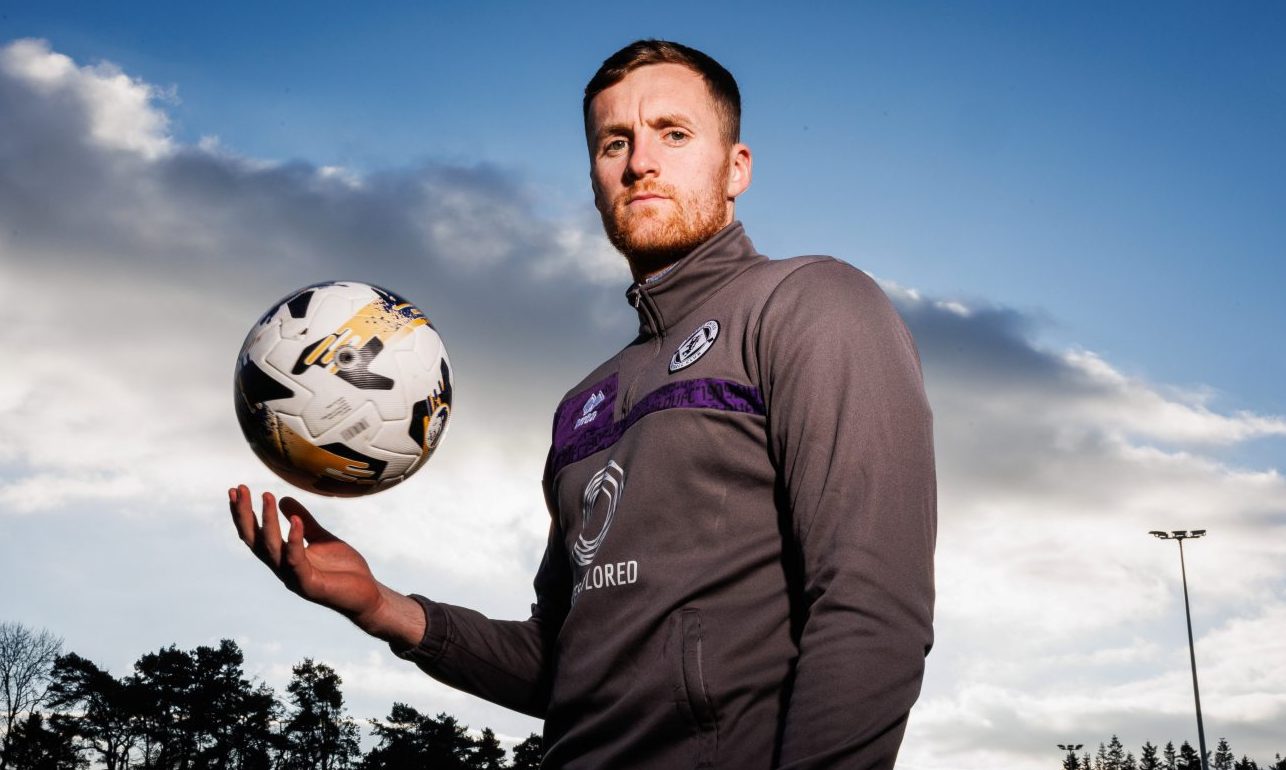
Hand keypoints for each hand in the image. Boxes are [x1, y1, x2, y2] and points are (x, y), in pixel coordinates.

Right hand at [228, 484, 385, 631]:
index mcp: (284, 558)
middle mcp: (283, 568)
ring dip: (268, 522)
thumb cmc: (344, 570)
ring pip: (273, 549)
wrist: (368, 596)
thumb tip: (283, 498)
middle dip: (245, 515)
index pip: (257, 535)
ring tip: (267, 495)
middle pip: (256, 541)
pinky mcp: (310, 586)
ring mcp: (294, 578)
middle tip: (239, 489)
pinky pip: (297, 561)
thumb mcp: (322, 538)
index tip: (236, 490)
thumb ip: (305, 521)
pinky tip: (295, 521)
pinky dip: (295, 540)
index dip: (244, 514)